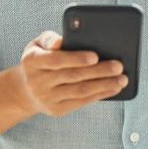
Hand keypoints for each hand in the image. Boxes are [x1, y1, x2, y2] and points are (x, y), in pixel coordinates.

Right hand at [13, 31, 127, 117]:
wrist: (25, 89)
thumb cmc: (40, 58)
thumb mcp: (38, 44)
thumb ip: (49, 38)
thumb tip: (60, 41)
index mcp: (32, 61)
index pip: (56, 60)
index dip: (76, 58)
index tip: (95, 56)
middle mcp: (37, 82)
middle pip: (72, 76)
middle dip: (98, 71)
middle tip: (118, 66)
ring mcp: (47, 98)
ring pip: (80, 91)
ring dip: (103, 85)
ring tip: (122, 79)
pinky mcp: (57, 110)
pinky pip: (81, 102)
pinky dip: (99, 95)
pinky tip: (113, 88)